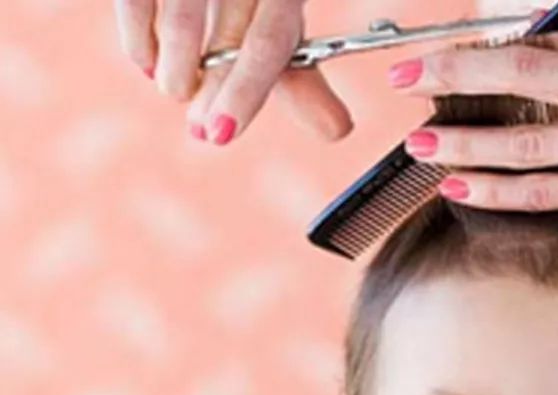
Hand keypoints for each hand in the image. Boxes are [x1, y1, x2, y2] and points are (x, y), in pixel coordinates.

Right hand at [114, 0, 352, 143]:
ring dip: (176, 68)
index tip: (221, 133)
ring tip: (176, 91)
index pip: (271, 41)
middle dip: (214, 90)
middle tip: (205, 130)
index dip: (246, 91)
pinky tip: (148, 63)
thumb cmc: (252, 0)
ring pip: (182, 16)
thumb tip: (338, 131)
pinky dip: (139, 41)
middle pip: (228, 34)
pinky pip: (134, 1)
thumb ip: (302, 81)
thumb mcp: (279, 27)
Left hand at [389, 13, 557, 237]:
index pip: (546, 41)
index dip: (485, 46)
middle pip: (522, 76)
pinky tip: (464, 185)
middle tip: (405, 80)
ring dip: (466, 141)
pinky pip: (550, 191)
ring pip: (527, 142)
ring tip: (422, 143)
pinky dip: (501, 189)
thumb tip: (552, 38)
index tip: (440, 54)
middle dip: (454, 74)